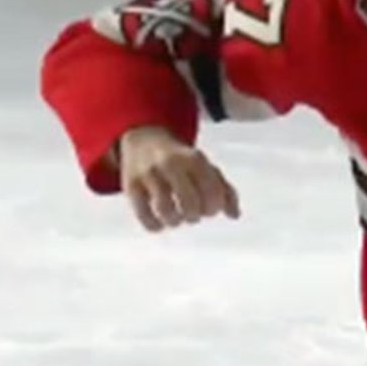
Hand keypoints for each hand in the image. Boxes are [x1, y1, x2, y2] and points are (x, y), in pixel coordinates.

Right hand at [115, 125, 240, 231]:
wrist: (144, 140)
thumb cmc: (181, 159)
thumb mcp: (205, 166)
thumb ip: (224, 189)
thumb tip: (235, 215)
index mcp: (195, 159)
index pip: (212, 191)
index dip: (215, 207)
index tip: (210, 209)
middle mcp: (171, 164)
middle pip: (190, 202)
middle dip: (196, 215)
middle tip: (194, 214)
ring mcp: (149, 175)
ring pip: (166, 210)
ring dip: (176, 221)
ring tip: (178, 219)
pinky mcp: (131, 186)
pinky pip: (143, 214)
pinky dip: (154, 225)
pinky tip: (160, 224)